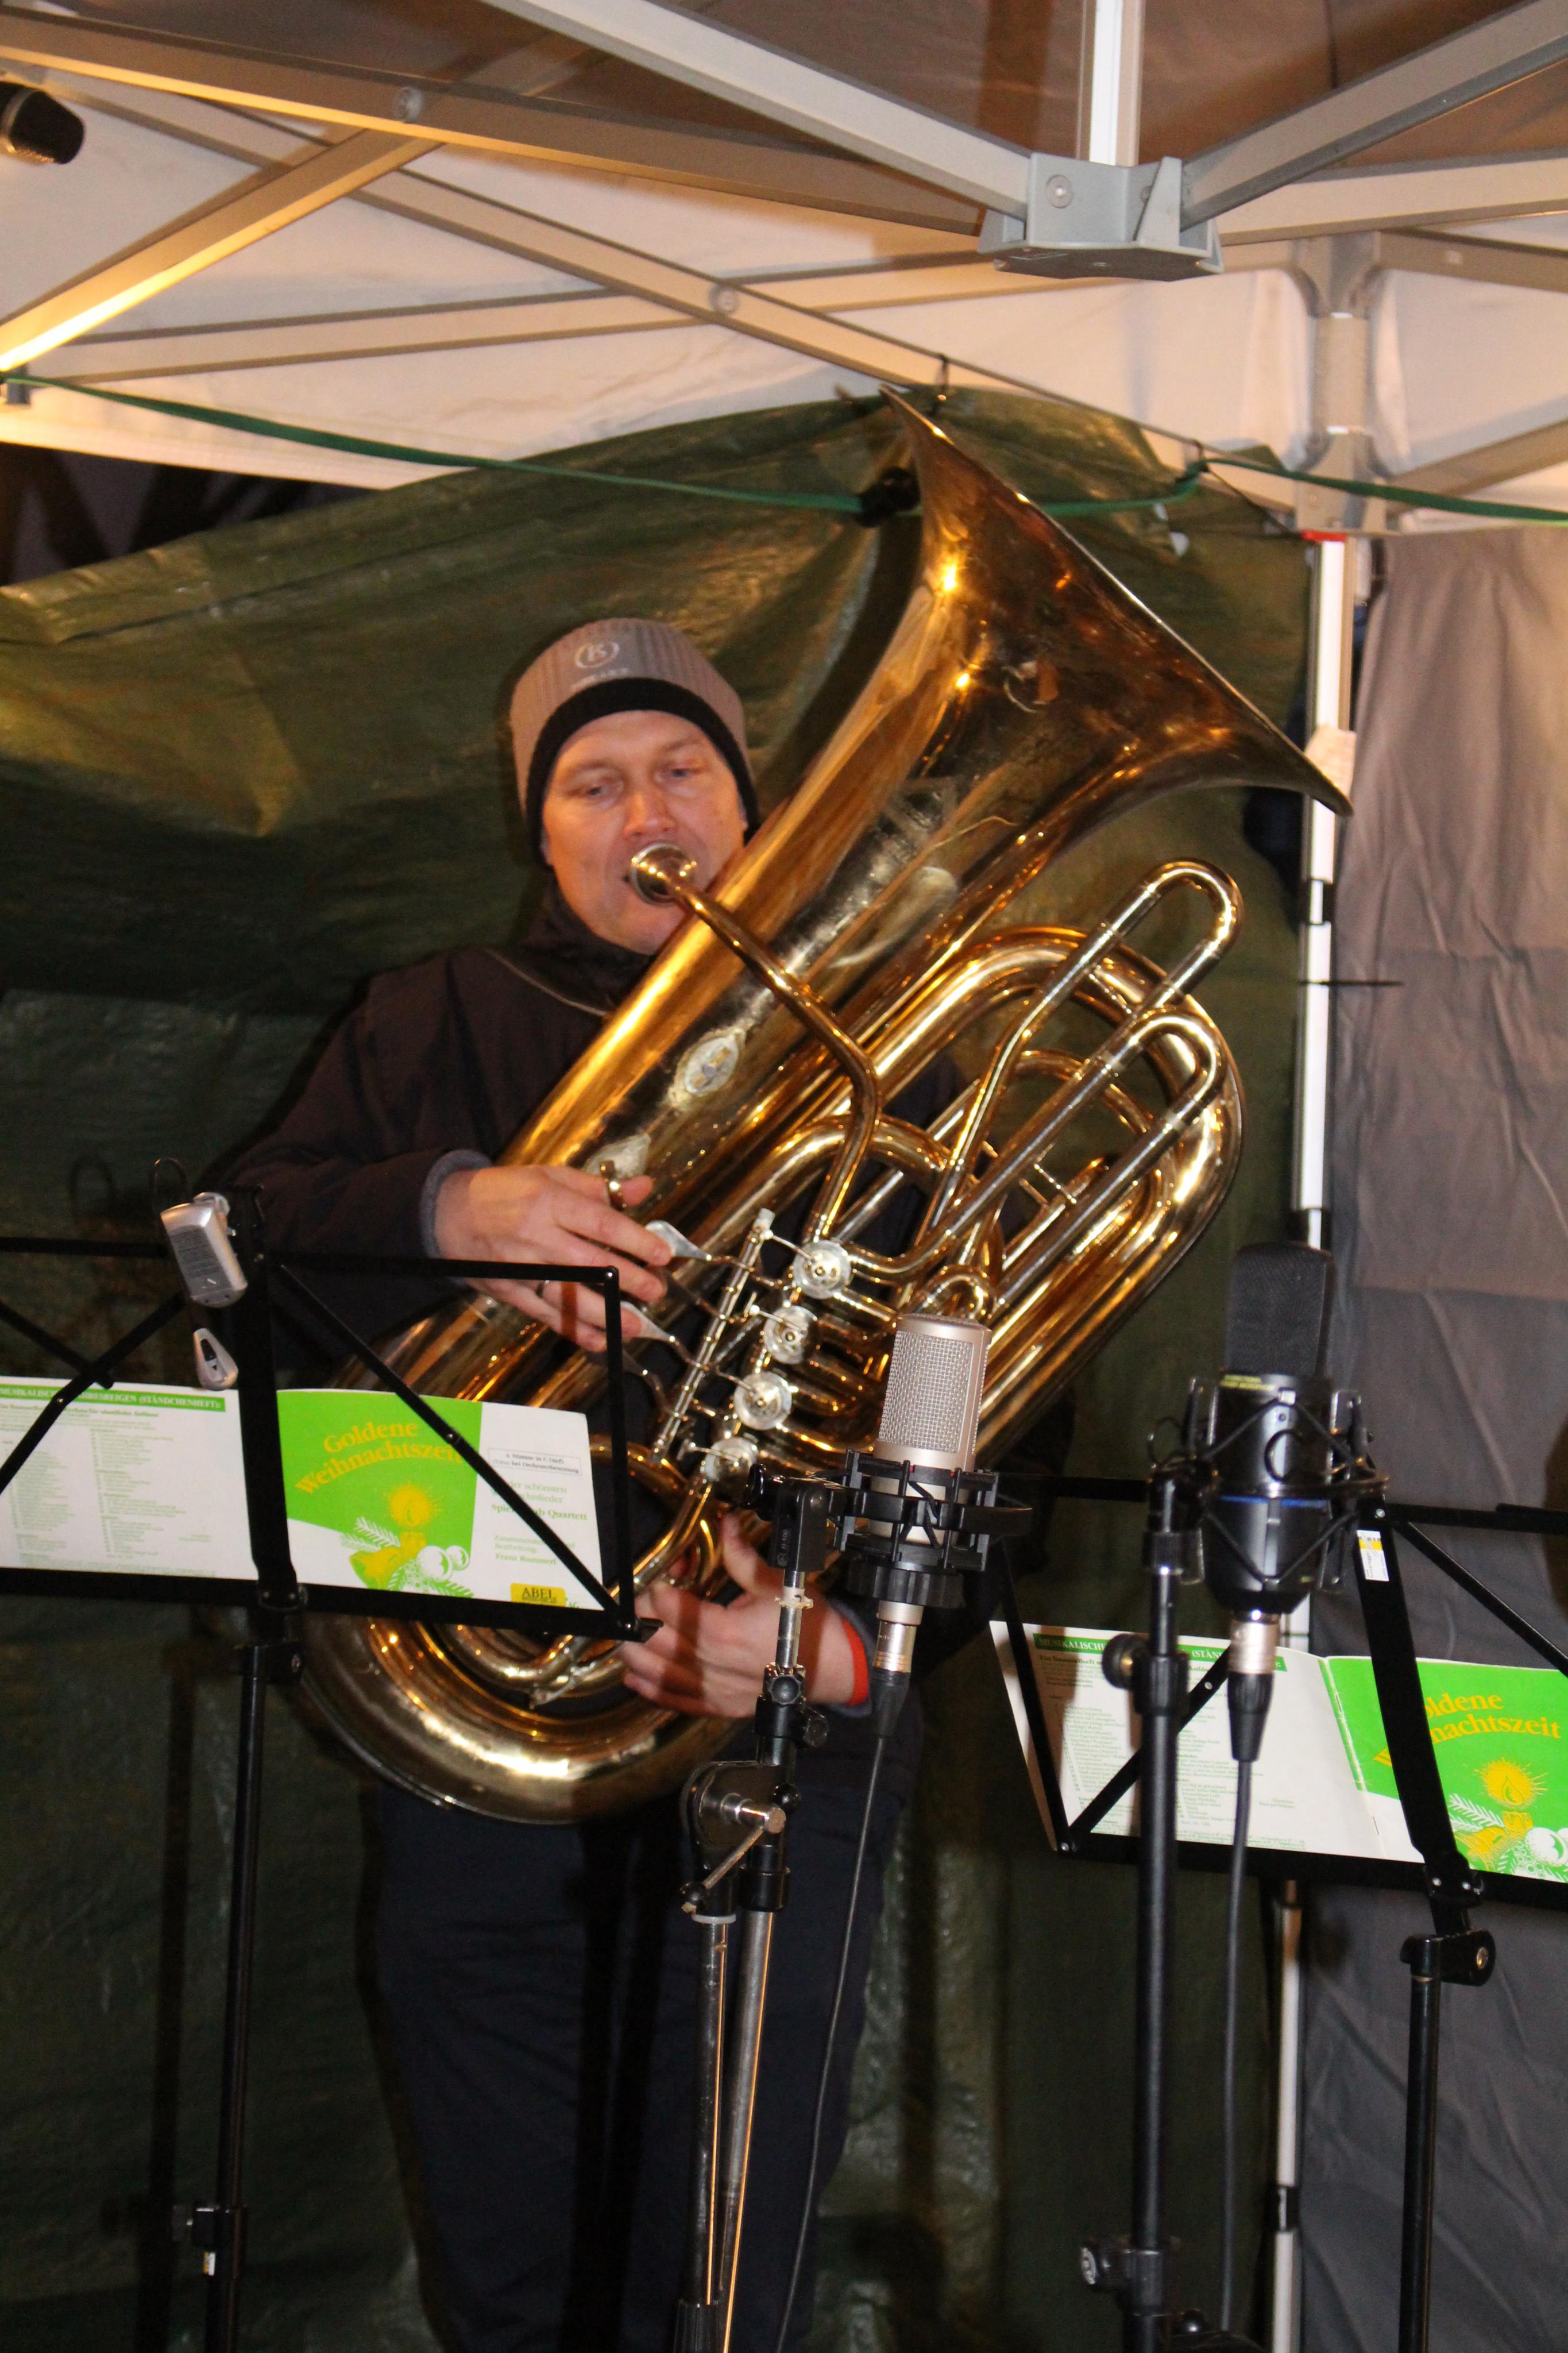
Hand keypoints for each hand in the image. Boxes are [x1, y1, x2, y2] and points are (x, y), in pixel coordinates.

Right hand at [432, 1163, 670, 1349]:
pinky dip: (573, 1329)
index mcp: (549, 1200)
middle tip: (656, 1291)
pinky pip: (545, 1314)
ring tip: (636, 1325)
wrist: (447, 1211)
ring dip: (605, 1314)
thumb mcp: (550, 1177)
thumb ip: (597, 1188)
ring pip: (568, 1295)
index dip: (635, 1241)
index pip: (601, 1223)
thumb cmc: (505, 1191)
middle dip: (628, 1280)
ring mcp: (520, 1266)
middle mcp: (535, 1234)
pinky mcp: (509, 1290)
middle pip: (590, 1262)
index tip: (662, 1255)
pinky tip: (599, 1339)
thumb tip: (644, 1188)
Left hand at [619, 1512, 860, 1717]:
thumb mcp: (775, 1583)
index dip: (658, 1588)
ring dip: (634, 1653)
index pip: (668, 1608)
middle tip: (644, 1601)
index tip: (665, 1577)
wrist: (834, 1668)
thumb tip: (727, 1524)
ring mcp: (714, 1689)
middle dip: (641, 1617)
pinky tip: (635, 1676)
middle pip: (653, 1640)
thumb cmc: (808, 1627)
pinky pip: (673, 1701)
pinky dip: (649, 1688)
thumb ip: (741, 1556)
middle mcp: (712, 1664)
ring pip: (655, 1673)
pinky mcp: (719, 1706)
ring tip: (630, 1635)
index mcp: (724, 1631)